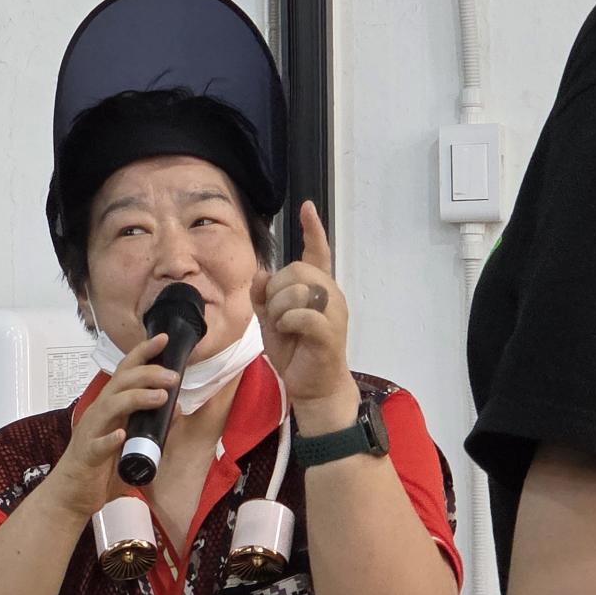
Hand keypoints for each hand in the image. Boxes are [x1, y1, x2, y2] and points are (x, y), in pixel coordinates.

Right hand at [44, 334, 178, 519]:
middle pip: (121, 382)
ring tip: (161, 397)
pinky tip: (121, 435)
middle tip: (174, 376)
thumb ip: (153, 427)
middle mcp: (99, 413)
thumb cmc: (99, 467)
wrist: (71, 494)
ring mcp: (92, 432)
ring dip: (137, 397)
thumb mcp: (132, 443)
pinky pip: (98, 444)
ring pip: (112, 405)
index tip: (162, 339)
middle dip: (148, 373)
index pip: (126, 373)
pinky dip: (110, 439)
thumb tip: (176, 409)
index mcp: (110, 407)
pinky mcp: (88, 455)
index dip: (143, 353)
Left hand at [254, 202, 355, 423]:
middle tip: (276, 313)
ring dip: (280, 308)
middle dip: (277, 289)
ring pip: (300, 290)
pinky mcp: (331, 332)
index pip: (317, 252)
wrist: (312, 386)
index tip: (307, 207)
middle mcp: (330, 294)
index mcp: (317, 289)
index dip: (312, 230)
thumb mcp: (271, 320)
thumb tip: (261, 273)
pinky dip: (288, 322)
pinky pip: (303, 314)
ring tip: (283, 326)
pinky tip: (290, 332)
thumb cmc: (295, 351)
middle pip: (298, 269)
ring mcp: (334, 312)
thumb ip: (263, 296)